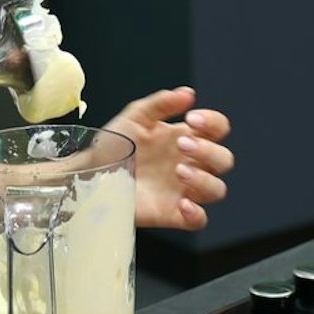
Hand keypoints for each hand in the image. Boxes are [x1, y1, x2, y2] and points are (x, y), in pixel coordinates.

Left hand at [104, 87, 234, 229]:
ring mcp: (182, 190)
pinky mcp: (172, 214)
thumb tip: (188, 94)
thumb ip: (160, 103)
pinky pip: (199, 220)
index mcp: (184, 138)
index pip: (217, 129)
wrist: (90, 174)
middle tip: (181, 145)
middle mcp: (189, 164)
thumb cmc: (114, 145)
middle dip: (208, 151)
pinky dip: (197, 213)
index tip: (192, 119)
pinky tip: (182, 203)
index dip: (213, 123)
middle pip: (223, 160)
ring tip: (178, 171)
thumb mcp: (135, 117)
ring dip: (204, 179)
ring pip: (216, 189)